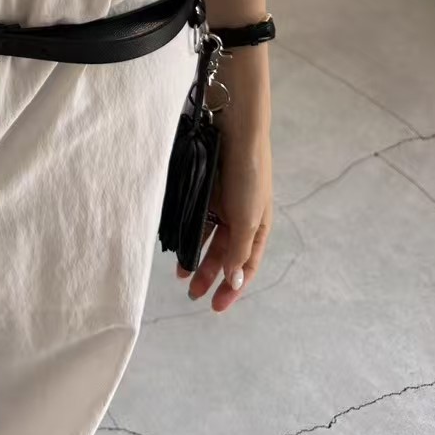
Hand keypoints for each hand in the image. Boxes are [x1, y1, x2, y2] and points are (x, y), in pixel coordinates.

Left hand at [175, 47, 272, 312]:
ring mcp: (222, 202)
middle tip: (192, 295)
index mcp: (258, 225)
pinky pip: (195, 217)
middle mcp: (240, 216)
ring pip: (208, 238)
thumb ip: (238, 251)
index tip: (217, 307)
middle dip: (210, 275)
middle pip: (225, 254)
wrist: (234, 127)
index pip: (246, 266)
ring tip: (181, 275)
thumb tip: (234, 282)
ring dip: (197, 257)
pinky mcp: (204, 188)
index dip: (234, 288)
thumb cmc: (247, 173)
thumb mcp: (246, 218)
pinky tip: (176, 244)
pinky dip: (187, 233)